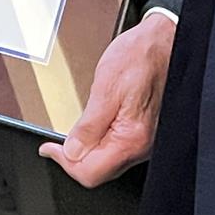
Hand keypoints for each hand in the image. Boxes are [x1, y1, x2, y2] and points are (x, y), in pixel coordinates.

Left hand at [40, 13, 175, 187]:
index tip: (50, 149)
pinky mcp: (144, 134)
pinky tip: (92, 129)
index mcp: (132, 138)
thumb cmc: (140, 56)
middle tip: (57, 143)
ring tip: (73, 133)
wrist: (164, 41)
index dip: (64, 162)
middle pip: (98, 172)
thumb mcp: (105, 86)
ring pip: (107, 162)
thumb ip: (89, 125)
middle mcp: (142, 146)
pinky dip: (99, 143)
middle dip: (74, 158)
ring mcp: (145, 142)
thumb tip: (71, 151)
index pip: (90, 173)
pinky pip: (116, 149)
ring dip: (86, 151)